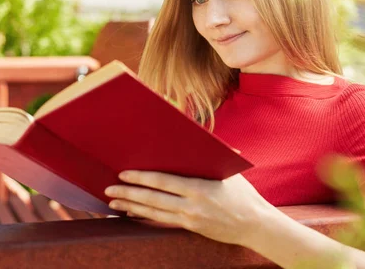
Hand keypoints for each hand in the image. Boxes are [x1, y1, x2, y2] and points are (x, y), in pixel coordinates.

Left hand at [104, 171, 276, 246]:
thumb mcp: (229, 172)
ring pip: (154, 212)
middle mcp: (192, 205)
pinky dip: (144, 216)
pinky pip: (162, 222)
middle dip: (129, 193)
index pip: (165, 181)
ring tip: (113, 202)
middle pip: (153, 198)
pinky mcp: (191, 228)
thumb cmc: (243, 194)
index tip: (124, 173)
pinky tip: (131, 213)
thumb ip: (211, 156)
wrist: (256, 225)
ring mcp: (190, 219)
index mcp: (200, 188)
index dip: (142, 178)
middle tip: (109, 188)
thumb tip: (198, 136)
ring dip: (131, 206)